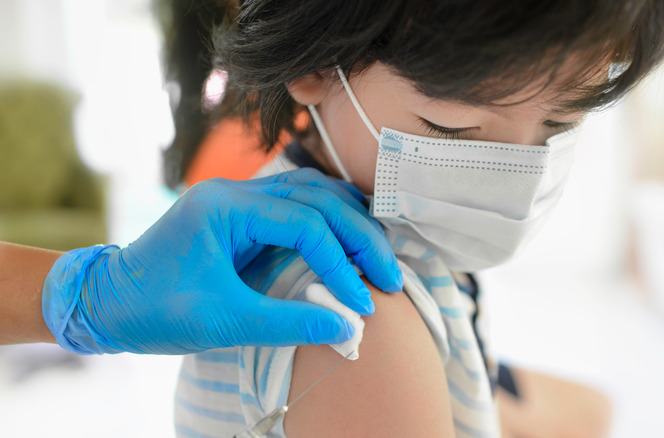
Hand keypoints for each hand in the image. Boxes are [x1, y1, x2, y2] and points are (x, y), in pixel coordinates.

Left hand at [42, 168, 402, 353]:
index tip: (361, 301)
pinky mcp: (243, 214)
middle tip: (389, 275)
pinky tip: (349, 243)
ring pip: (313, 193)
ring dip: (350, 223)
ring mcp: (239, 198)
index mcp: (224, 207)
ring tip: (377, 257)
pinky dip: (330, 222)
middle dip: (359, 236)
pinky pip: (298, 206)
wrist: (106, 301)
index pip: (304, 223)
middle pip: (318, 198)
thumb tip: (346, 328)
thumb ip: (287, 323)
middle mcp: (234, 192)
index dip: (340, 262)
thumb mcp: (222, 322)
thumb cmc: (154, 310)